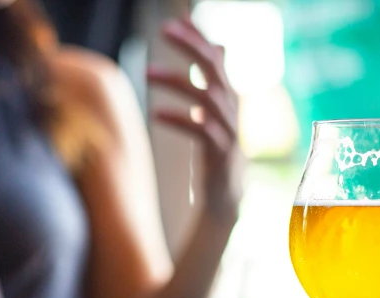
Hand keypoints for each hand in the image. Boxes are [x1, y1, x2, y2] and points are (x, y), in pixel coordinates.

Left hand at [147, 16, 241, 222]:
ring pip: (206, 98)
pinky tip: (156, 114)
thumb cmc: (216, 150)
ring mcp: (228, 130)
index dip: (198, 37)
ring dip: (177, 81)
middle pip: (215, 70)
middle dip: (192, 47)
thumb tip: (219, 45)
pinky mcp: (220, 153)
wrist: (226, 196)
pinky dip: (178, 119)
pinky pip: (201, 131)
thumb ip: (214, 80)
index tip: (176, 20)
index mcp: (228, 96)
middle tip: (164, 30)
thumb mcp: (215, 111)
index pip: (215, 58)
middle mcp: (232, 108)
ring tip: (147, 72)